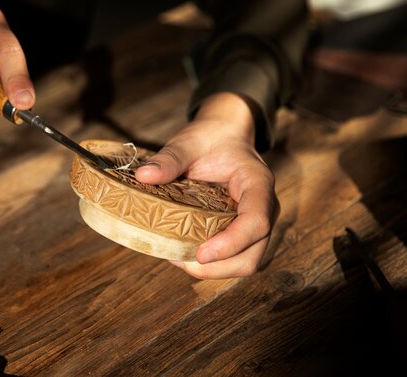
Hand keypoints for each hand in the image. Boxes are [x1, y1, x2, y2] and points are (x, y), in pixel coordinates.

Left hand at [135, 93, 278, 278]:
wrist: (224, 137)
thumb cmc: (209, 139)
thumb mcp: (187, 142)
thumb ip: (169, 158)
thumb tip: (143, 176)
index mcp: (257, 183)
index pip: (257, 222)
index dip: (231, 243)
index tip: (200, 253)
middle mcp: (264, 208)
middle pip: (252, 255)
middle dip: (218, 268)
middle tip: (180, 260)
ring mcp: (255, 223)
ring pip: (244, 263)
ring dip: (213, 271)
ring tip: (178, 258)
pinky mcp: (243, 233)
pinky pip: (233, 258)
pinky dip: (211, 265)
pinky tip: (183, 253)